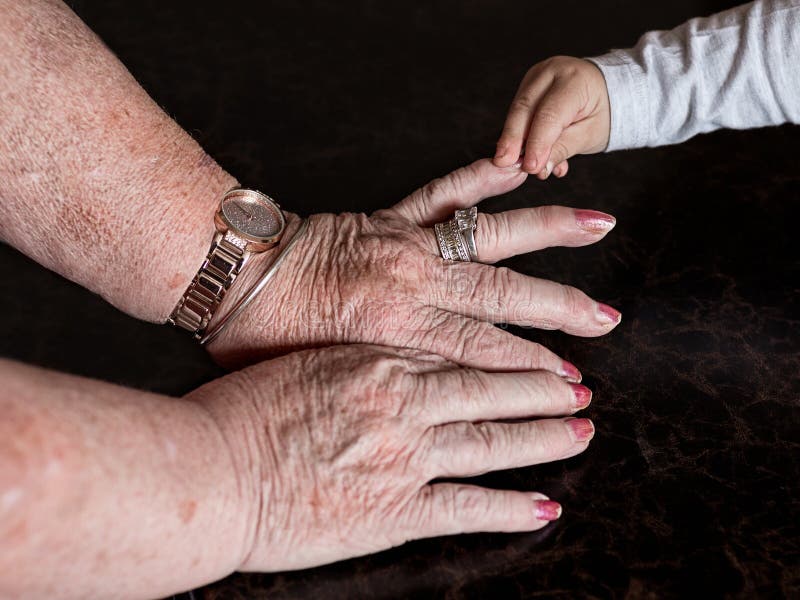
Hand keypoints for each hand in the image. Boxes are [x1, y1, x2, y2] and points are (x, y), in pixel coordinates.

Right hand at [189, 344, 595, 570]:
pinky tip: (544, 507)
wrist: (207, 469)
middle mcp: (401, 400)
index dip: (508, 356)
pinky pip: (468, 507)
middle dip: (542, 391)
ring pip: (492, 442)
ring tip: (580, 434)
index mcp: (378, 358)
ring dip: (543, 439)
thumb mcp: (304, 364)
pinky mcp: (395, 510)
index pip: (461, 352)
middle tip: (581, 391)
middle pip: (490, 390)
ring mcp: (403, 456)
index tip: (538, 357)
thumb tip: (389, 359)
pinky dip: (511, 508)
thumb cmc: (240, 412)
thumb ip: (356, 359)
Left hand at [208, 159, 620, 373]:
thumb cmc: (259, 337)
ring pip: (492, 239)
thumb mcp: (320, 380)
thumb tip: (428, 404)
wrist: (227, 271)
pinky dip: (483, 178)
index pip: (483, 354)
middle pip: (505, 300)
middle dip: (561, 314)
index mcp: (395, 332)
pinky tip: (519, 167)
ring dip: (550, 234)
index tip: (570, 385)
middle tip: (605, 324)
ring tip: (600, 226)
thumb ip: (380, 385)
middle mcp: (412, 284)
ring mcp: (404, 244)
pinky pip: (444, 192)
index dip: (533, 371)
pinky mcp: (388, 217)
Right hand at [493, 57, 610, 178]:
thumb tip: (539, 168)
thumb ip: (564, 148)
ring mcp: (536, 76)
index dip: (536, 143)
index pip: (549, 115)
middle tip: (506, 163)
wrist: (604, 91)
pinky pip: (518, 112)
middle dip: (513, 139)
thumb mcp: (590, 134)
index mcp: (575, 79)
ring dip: (514, 140)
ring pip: (516, 110)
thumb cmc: (602, 112)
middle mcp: (552, 71)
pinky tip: (529, 155)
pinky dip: (520, 135)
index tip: (530, 167)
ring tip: (519, 164)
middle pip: (525, 108)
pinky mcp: (527, 85)